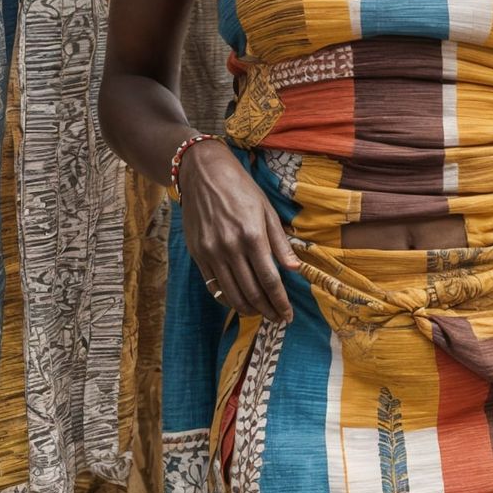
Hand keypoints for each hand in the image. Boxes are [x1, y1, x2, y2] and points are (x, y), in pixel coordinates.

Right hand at [180, 141, 299, 322]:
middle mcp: (230, 247)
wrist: (202, 173)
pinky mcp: (197, 253)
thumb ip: (280, 241)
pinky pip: (213, 285)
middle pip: (252, 292)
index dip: (281, 302)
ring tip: (261, 312)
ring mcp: (211, 252)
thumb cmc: (240, 188)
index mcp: (252, 235)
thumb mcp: (266, 209)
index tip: (288, 315)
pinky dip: (228, 298)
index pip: (270, 280)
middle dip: (268, 310)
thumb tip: (294, 269)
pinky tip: (239, 301)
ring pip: (232, 294)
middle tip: (277, 318)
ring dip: (249, 309)